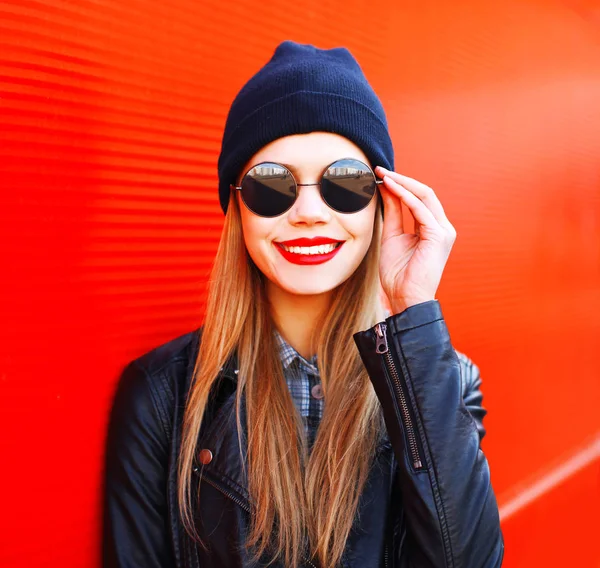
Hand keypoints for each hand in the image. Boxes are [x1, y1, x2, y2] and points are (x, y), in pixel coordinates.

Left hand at [375, 166, 456, 314]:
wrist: (404, 298)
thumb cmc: (398, 274)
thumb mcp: (391, 236)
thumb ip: (392, 212)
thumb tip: (386, 189)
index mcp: (433, 228)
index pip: (419, 198)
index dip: (401, 184)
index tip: (380, 176)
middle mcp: (442, 227)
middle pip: (424, 193)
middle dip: (401, 179)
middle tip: (380, 170)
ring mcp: (443, 231)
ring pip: (424, 196)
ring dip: (402, 183)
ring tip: (383, 175)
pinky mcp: (438, 235)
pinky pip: (420, 209)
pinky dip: (404, 195)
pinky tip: (390, 187)